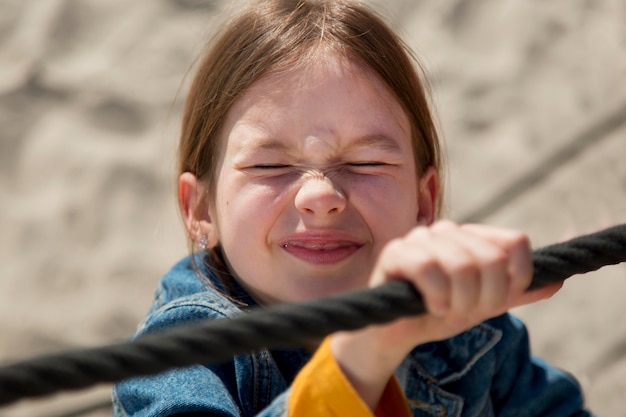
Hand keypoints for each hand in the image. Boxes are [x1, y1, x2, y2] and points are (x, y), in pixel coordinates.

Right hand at [330, 221, 561, 408]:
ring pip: (462, 265)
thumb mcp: (484, 305)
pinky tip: (431, 307)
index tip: (498, 300)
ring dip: (460, 303)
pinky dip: (436, 297)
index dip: (516, 277)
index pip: (515, 242)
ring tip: (446, 311)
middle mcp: (448, 230)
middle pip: (491, 259)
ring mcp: (420, 238)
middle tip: (465, 311)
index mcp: (471, 237)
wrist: (398, 331)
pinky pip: (429, 269)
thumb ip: (516, 292)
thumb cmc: (439, 312)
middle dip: (484, 298)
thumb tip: (558, 281)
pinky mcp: (395, 252)